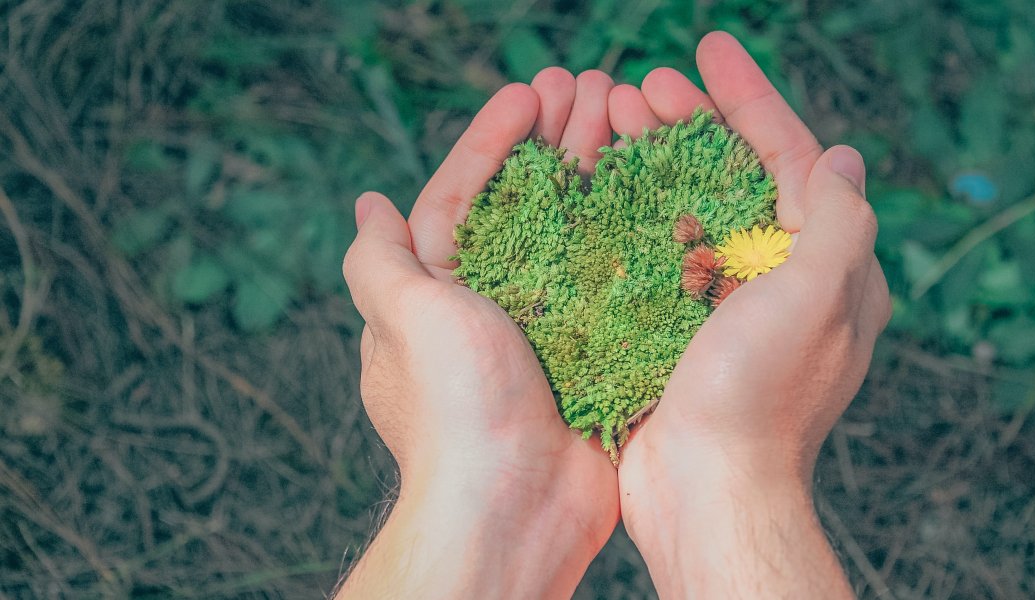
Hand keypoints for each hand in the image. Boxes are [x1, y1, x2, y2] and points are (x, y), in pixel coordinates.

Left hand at [337, 70, 619, 598]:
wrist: (515, 508)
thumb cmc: (455, 410)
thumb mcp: (405, 320)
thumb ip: (380, 261)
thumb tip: (367, 205)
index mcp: (440, 295)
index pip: (463, 196)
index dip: (494, 140)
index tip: (530, 93)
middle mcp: (493, 309)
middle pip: (527, 206)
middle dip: (556, 145)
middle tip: (593, 89)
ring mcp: (549, 332)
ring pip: (578, 235)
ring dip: (599, 175)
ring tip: (629, 120)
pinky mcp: (597, 355)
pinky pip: (618, 283)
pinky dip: (635, 237)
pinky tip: (660, 195)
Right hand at [611, 32, 890, 597]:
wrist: (705, 491)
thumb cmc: (760, 397)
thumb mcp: (816, 297)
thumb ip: (837, 221)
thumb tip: (844, 157)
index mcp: (828, 269)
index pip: (794, 159)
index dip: (752, 99)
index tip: (709, 48)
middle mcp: (783, 281)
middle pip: (738, 177)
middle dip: (693, 124)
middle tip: (641, 85)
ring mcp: (729, 306)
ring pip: (693, 210)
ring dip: (654, 161)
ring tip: (610, 118)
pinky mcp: (681, 330)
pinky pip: (660, 254)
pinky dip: (633, 215)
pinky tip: (600, 186)